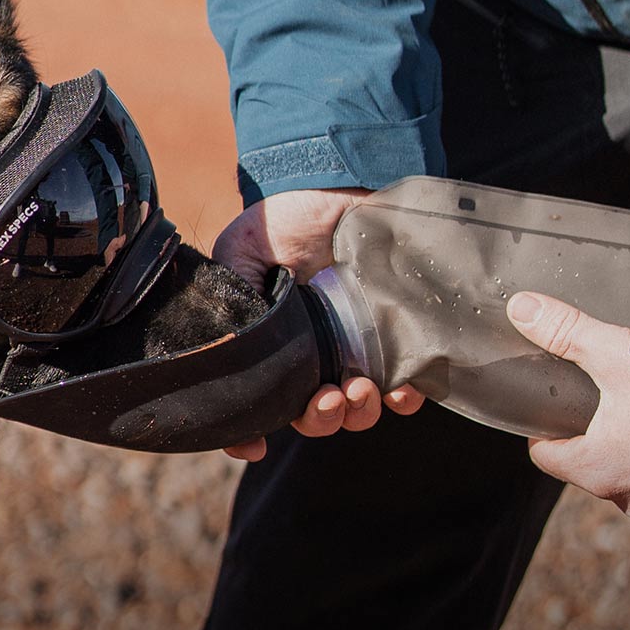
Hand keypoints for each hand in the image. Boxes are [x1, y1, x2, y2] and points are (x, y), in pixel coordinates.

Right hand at [213, 188, 422, 460]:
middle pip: (310, 417)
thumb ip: (230, 294)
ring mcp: (354, 351)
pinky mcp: (397, 340)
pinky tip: (400, 390)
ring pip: (355, 411)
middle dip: (317, 420)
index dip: (248, 433)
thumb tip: (224, 343)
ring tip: (359, 389)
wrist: (340, 184)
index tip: (255, 445)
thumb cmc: (284, 220)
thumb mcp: (238, 253)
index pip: (255, 404)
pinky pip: (405, 388)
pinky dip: (403, 399)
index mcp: (269, 349)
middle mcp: (310, 358)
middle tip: (325, 398)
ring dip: (356, 414)